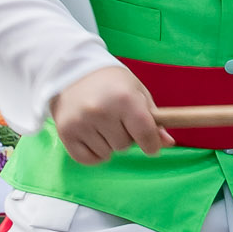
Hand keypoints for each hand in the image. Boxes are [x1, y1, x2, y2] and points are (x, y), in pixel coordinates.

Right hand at [48, 65, 169, 165]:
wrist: (72, 71)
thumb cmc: (111, 83)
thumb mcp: (137, 93)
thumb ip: (153, 119)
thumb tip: (168, 143)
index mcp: (124, 99)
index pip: (145, 133)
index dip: (152, 144)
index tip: (151, 145)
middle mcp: (101, 111)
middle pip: (125, 146)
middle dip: (125, 137)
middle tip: (117, 120)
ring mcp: (81, 122)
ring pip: (107, 154)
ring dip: (108, 144)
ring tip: (101, 123)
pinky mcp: (65, 132)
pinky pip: (87, 160)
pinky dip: (94, 154)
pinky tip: (92, 136)